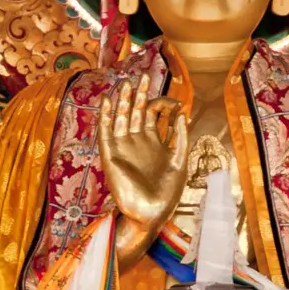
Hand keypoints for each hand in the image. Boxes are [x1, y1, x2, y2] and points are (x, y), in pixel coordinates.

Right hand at [96, 77, 187, 232]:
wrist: (150, 214)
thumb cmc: (167, 193)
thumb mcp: (179, 161)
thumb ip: (179, 138)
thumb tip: (182, 114)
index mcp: (155, 142)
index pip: (155, 114)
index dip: (163, 105)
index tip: (176, 104)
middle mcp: (138, 141)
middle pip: (137, 111)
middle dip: (140, 94)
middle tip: (143, 76)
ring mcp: (124, 147)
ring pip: (122, 118)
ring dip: (124, 100)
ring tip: (126, 83)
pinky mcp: (111, 155)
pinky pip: (106, 132)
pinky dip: (107, 116)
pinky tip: (109, 101)